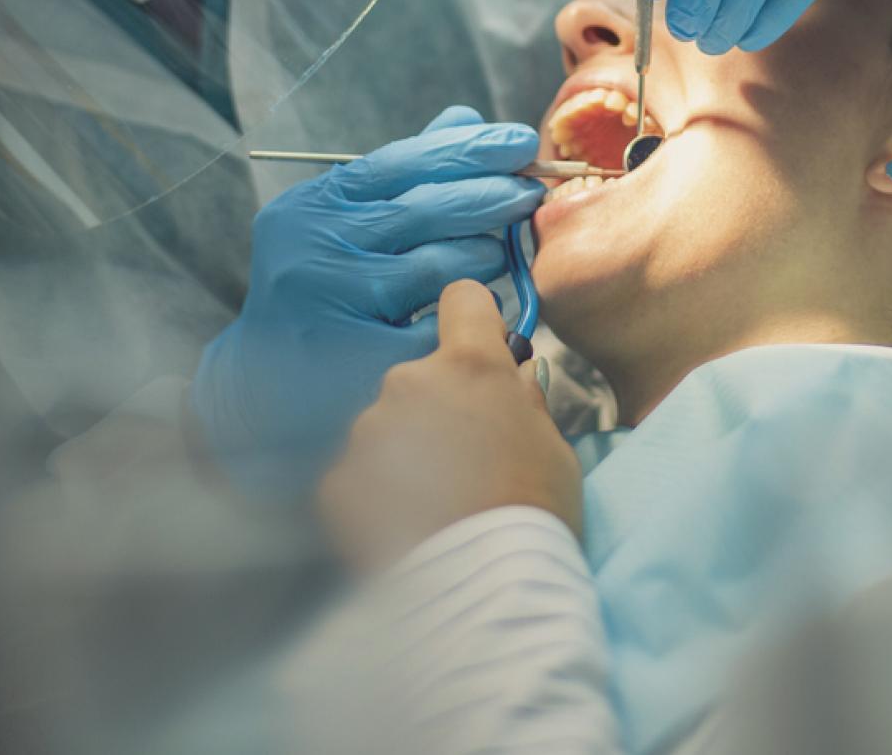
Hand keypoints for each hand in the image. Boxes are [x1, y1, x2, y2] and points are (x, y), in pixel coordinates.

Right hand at [190, 106, 542, 496]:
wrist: (270, 384)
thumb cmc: (325, 289)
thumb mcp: (345, 224)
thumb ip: (402, 174)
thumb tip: (463, 118)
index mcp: (313, 206)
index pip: (403, 161)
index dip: (470, 149)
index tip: (521, 140)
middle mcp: (314, 248)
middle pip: (427, 209)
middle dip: (491, 196)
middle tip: (530, 193)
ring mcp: (333, 305)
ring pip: (439, 267)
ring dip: (482, 257)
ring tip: (496, 256)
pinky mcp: (357, 358)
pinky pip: (439, 326)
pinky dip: (463, 316)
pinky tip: (472, 313)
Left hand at [319, 281, 581, 572]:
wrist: (484, 590)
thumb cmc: (535, 513)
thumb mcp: (554, 448)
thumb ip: (526, 401)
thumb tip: (514, 377)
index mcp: (470, 366)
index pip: (461, 301)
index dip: (472, 320)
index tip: (479, 344)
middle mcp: (409, 382)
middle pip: (421, 375)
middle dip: (439, 407)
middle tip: (465, 462)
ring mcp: (367, 431)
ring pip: (386, 427)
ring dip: (406, 452)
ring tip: (435, 506)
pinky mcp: (338, 481)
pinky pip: (358, 475)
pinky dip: (377, 496)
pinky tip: (406, 529)